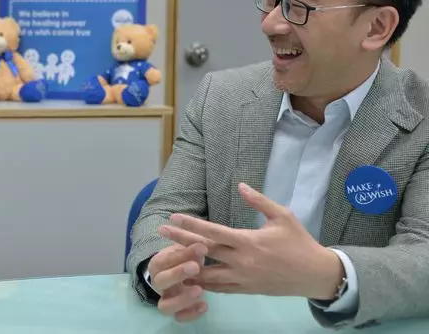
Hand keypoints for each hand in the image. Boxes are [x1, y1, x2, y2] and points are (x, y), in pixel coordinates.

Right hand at [147, 242, 208, 321]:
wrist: (184, 271)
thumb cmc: (186, 257)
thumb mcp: (188, 249)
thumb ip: (192, 248)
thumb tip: (201, 246)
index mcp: (157, 264)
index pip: (164, 260)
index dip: (181, 255)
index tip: (201, 248)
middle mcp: (158, 283)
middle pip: (160, 281)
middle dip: (177, 274)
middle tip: (196, 267)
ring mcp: (165, 299)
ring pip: (165, 306)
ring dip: (182, 299)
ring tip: (200, 290)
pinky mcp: (175, 311)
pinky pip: (179, 317)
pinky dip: (191, 313)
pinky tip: (205, 305)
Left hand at [158, 183, 343, 299]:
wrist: (316, 275)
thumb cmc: (299, 242)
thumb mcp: (282, 216)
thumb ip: (259, 202)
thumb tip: (240, 185)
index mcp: (249, 241)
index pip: (213, 232)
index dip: (191, 225)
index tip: (173, 218)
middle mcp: (242, 261)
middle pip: (204, 251)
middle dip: (180, 241)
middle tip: (160, 232)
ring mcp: (243, 279)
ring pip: (207, 274)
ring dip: (186, 265)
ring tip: (167, 257)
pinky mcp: (246, 290)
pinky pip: (219, 288)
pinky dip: (203, 283)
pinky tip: (189, 277)